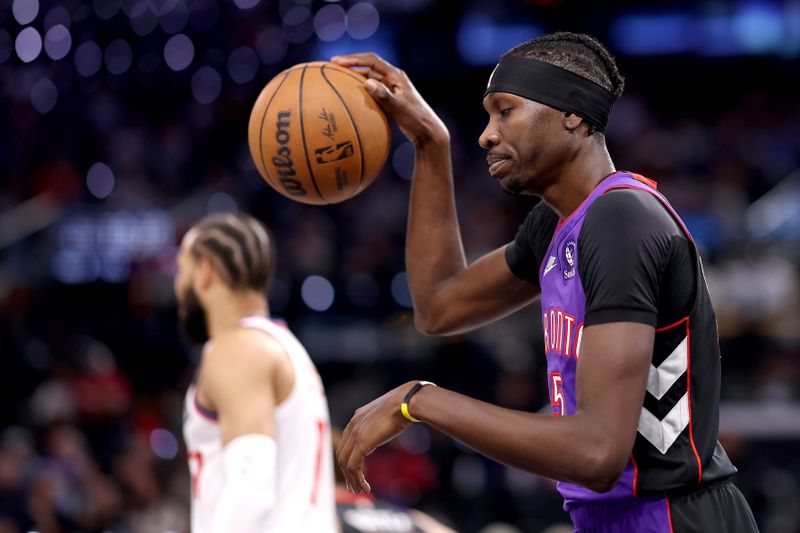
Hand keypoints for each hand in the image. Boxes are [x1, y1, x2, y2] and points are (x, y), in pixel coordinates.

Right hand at [331, 53, 448, 145]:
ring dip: (354, 76)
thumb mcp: (399, 107)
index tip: (337, 62)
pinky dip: (360, 91)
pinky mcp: (390, 99)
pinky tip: (349, 98)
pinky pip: (372, 91)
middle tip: (332, 65)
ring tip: (337, 78)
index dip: (353, 59)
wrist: (427, 131)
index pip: (371, 60)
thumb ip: (384, 95)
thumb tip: (367, 82)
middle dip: (351, 64)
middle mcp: (393, 78)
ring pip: (369, 78)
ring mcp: (391, 88)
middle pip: (368, 66)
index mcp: (396, 75)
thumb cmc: (415, 118)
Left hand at [336, 381, 416, 493]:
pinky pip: (354, 466)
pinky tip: (366, 487)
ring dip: (352, 480)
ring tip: (360, 491)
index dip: (348, 460)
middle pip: (342, 455)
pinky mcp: (362, 442)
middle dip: (347, 474)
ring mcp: (356, 433)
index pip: (346, 443)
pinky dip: (358, 479)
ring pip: (346, 463)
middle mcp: (352, 425)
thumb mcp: (386, 414)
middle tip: (354, 487)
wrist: (406, 401)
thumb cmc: (403, 406)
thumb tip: (387, 426)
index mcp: (357, 418)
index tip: (355, 473)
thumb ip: (380, 422)